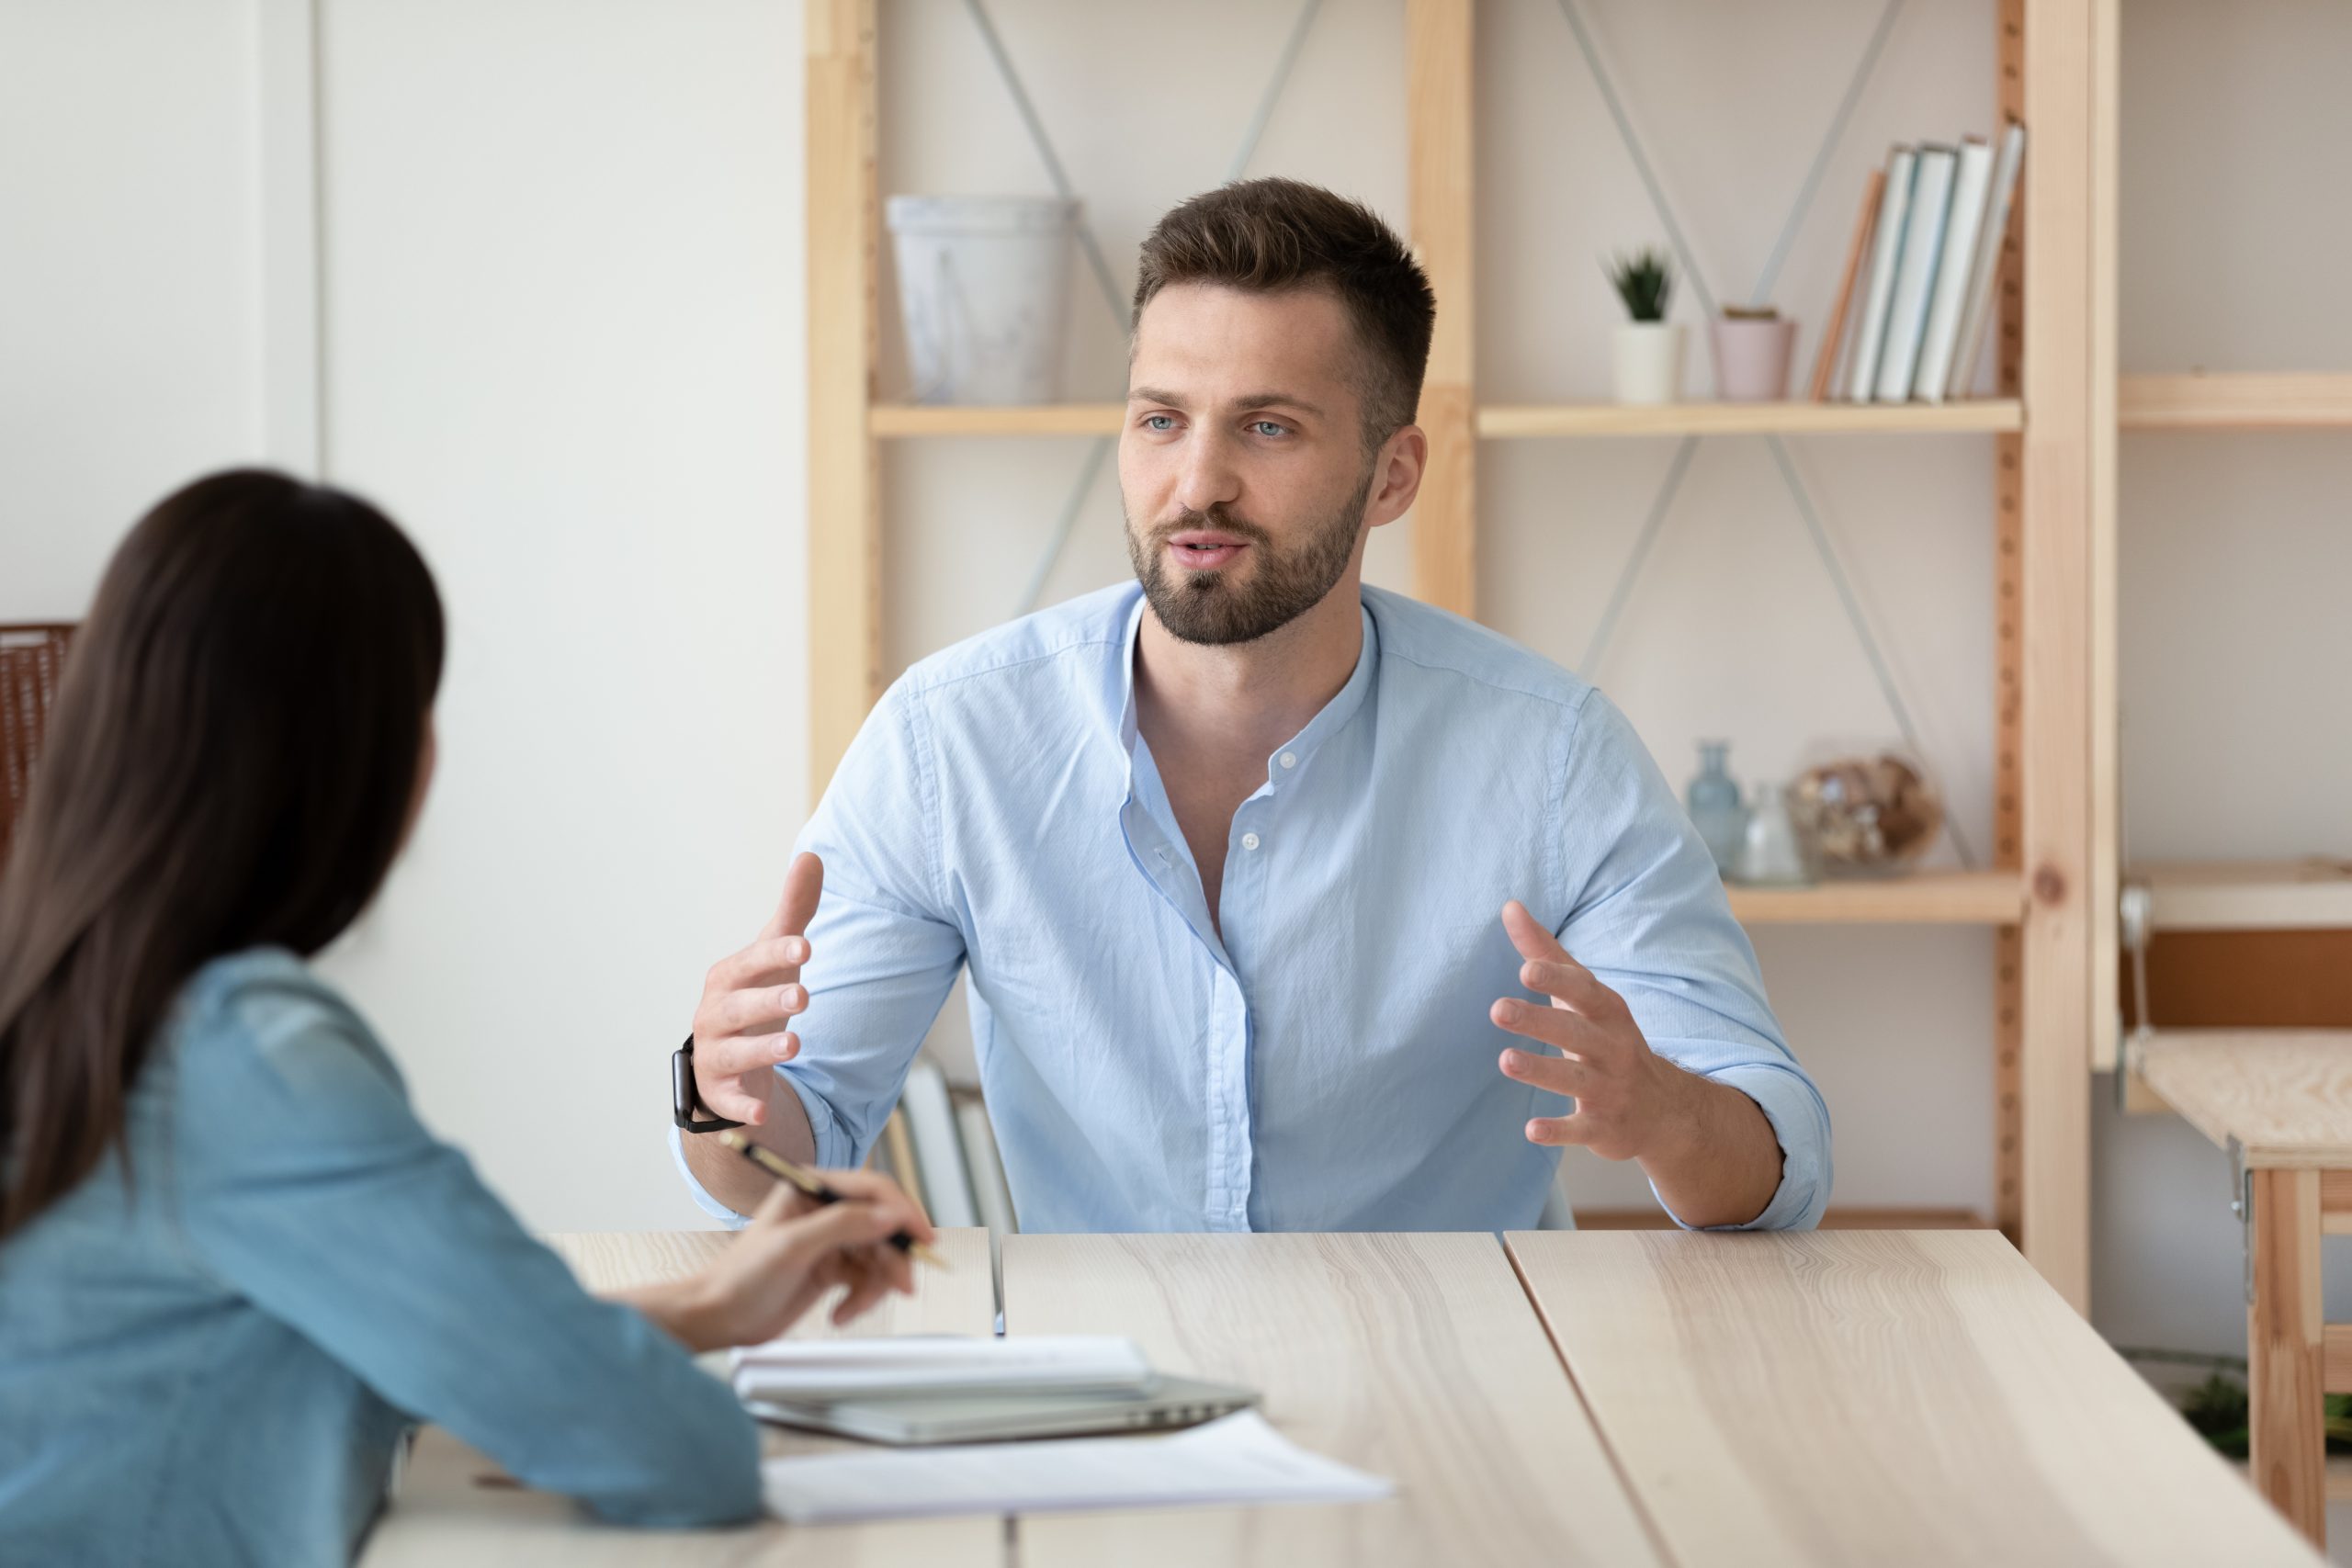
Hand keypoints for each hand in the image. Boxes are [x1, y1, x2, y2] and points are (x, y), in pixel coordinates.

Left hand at [633, 1170, 936, 1351]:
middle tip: (902, 1286)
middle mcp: (826, 1210)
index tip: (923, 1238)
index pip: (874, 1190)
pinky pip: (867, 1280)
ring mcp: (831, 1241)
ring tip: (853, 1310)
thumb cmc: (741, 1276)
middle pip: (883, 1226)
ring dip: (875, 1286)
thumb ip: (843, 1224)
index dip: (904, 1211)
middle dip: (894, 1258)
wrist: (719, 1317)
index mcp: (813, 1188)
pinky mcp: (833, 1270)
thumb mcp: (793, 1246)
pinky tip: (840, 1314)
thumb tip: (891, 1216)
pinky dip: (861, 1299)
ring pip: (879, 1257)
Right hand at [690, 853, 823, 1124]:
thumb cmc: (756, 998)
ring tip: (794, 1046)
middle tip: (804, 996)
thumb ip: (794, 911)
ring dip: (761, 1050)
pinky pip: (727, 1101)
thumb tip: (811, 855)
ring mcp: (714, 1054)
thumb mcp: (776, 958)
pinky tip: (761, 1113)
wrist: (728, 1060)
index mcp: (729, 977)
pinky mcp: (719, 1092)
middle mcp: (715, 1014)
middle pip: (739, 1007)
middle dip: (769, 1001)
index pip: (752, 961)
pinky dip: (742, 1107)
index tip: (805, 946)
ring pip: (733, 1052)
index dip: (776, 953)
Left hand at [1489, 899, 1694, 1161]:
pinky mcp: (1604, 1128)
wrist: (1665, 1109)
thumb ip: (1545, 952)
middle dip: (1538, 1020)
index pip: (1584, 991)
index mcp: (1607, 1012)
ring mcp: (1610, 1089)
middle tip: (1497, 1009)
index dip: (1557, 978)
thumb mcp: (1585, 996)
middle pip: (1575, 1031)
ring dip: (1541, 1070)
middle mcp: (1612, 1048)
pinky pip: (1581, 1129)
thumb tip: (1508, 906)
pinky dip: (1559, 1131)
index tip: (1526, 967)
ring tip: (1505, 1060)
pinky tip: (1531, 1131)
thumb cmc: (1608, 1039)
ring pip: (1575, 1078)